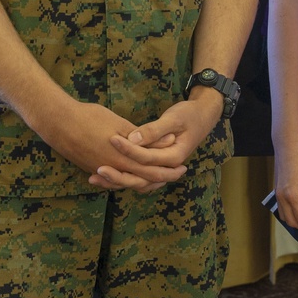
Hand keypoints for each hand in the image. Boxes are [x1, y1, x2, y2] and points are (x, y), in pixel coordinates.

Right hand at [45, 100, 185, 192]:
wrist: (57, 123)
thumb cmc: (89, 118)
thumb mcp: (120, 124)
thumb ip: (144, 137)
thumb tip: (168, 141)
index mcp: (123, 160)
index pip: (153, 170)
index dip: (169, 171)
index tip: (183, 167)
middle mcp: (114, 170)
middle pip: (144, 180)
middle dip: (163, 178)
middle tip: (178, 173)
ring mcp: (102, 171)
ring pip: (129, 182)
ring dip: (146, 179)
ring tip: (160, 175)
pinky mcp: (92, 168)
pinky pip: (116, 179)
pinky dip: (129, 178)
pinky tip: (135, 174)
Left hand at [92, 95, 221, 188]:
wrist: (203, 116)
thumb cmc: (189, 115)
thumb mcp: (174, 118)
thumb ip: (154, 130)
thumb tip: (134, 138)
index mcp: (174, 156)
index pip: (147, 158)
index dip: (128, 150)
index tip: (111, 139)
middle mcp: (167, 167)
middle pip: (141, 178)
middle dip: (117, 176)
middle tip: (97, 170)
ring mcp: (162, 168)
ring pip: (138, 183)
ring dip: (117, 182)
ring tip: (94, 178)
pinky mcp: (156, 165)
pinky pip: (138, 178)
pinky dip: (122, 179)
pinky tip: (104, 176)